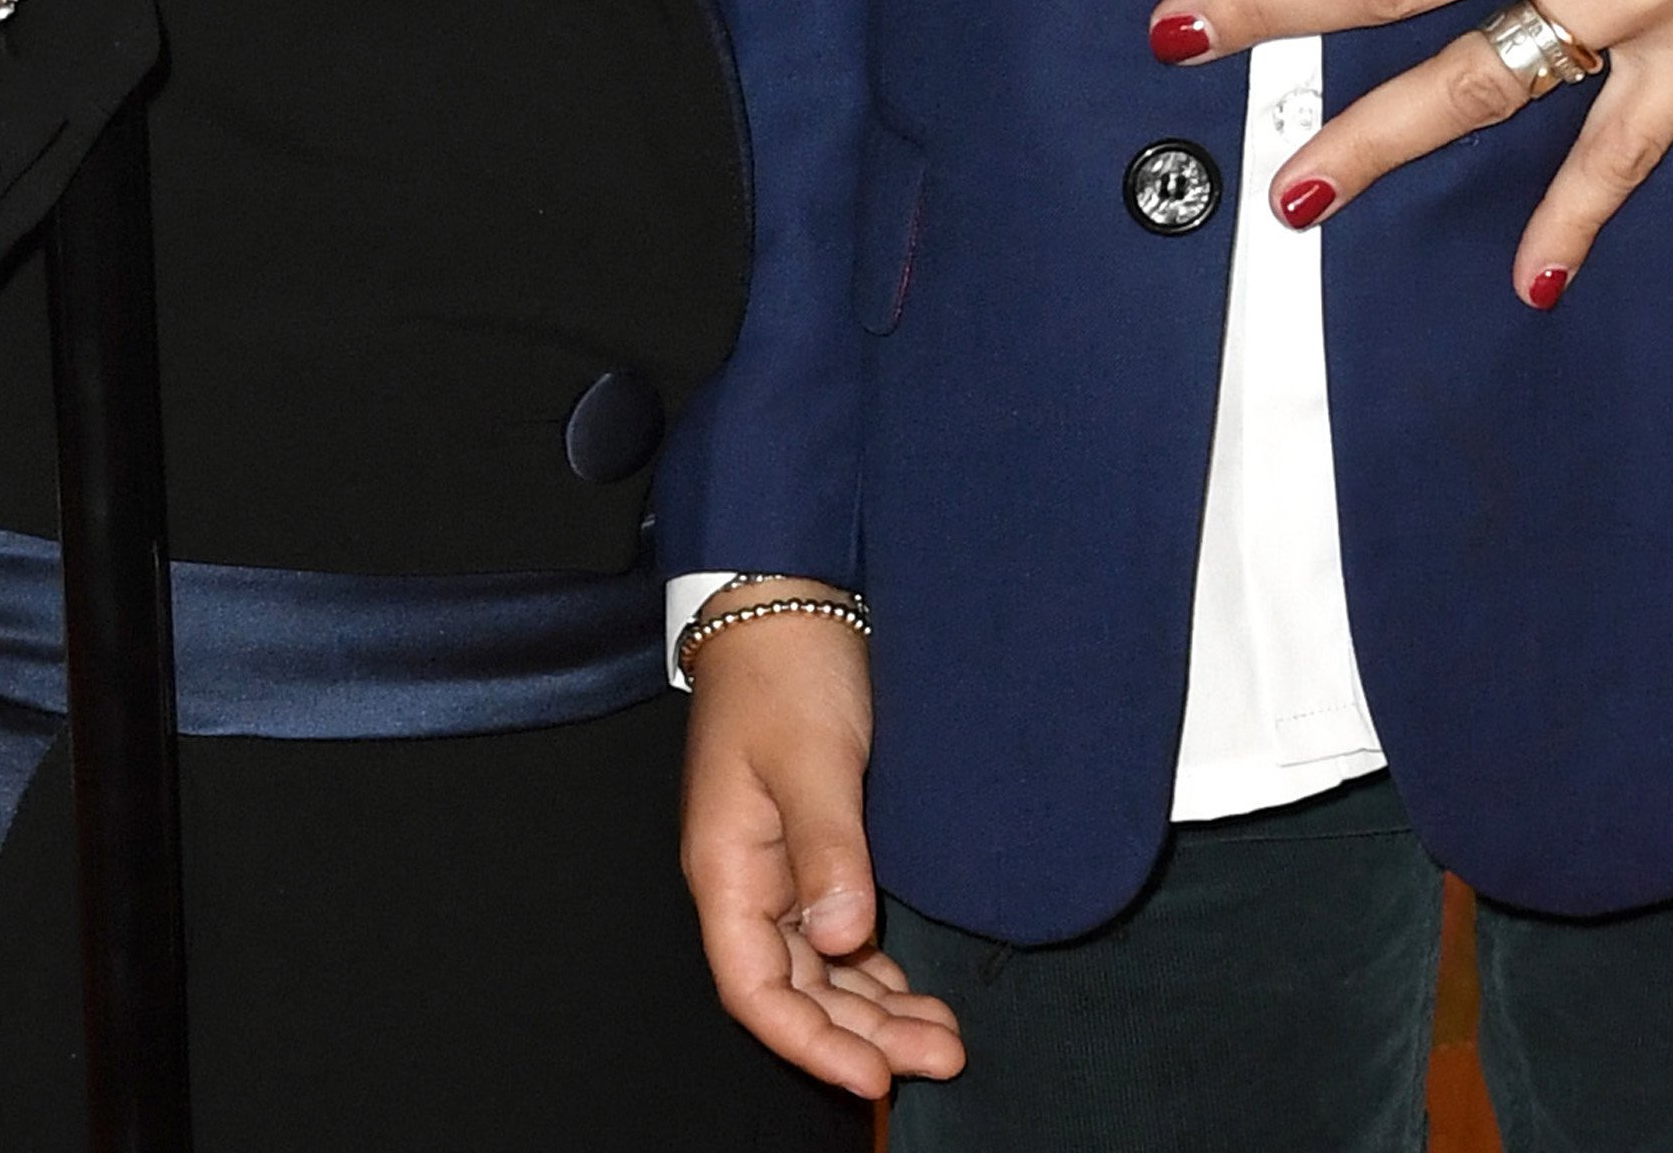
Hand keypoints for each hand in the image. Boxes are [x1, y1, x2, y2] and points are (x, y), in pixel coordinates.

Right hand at [679, 593, 965, 1098]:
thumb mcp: (812, 757)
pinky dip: (874, 970)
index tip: (877, 1076)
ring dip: (877, 1010)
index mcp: (728, 870)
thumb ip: (827, 849)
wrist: (790, 597)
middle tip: (944, 1055)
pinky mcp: (815, 845)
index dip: (811, 1043)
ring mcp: (780, 867)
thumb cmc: (787, 671)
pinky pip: (837, 934)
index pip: (756, 991)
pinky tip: (914, 989)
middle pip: (796, 992)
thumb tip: (842, 939)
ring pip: (822, 970)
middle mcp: (748, 881)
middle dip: (864, 1036)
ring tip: (944, 1038)